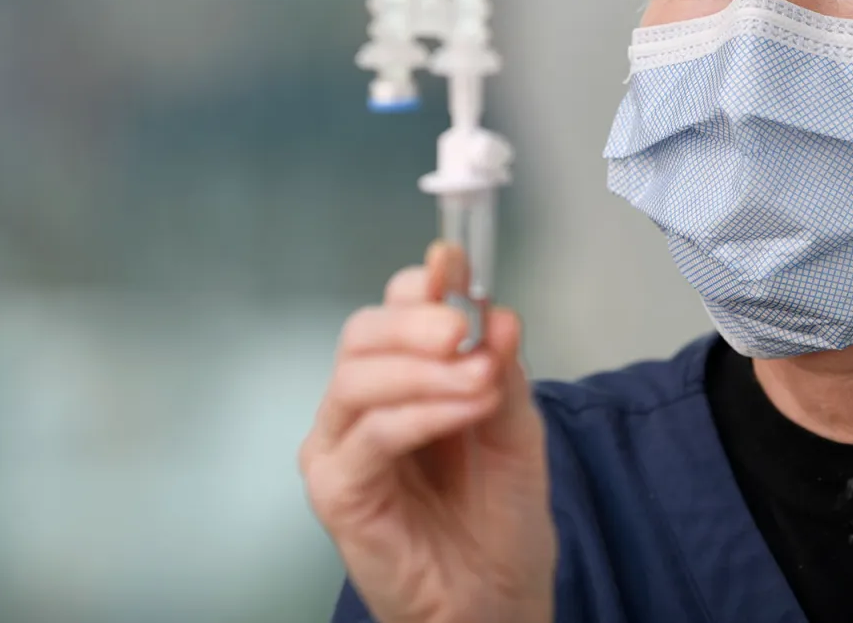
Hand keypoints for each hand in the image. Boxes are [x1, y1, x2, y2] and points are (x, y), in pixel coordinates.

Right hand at [300, 242, 554, 622]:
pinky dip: (422, 412)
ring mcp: (339, 448)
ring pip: (358, 377)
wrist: (495, 602)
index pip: (392, 311)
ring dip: (426, 369)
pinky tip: (464, 408)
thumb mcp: (515, 429)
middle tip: (464, 328)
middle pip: (363, 333)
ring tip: (480, 378)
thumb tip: (497, 311)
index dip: (421, 283)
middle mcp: (358, 407)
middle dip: (417, 319)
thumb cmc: (498, 522)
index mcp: (399, 380)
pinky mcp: (337, 491)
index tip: (455, 262)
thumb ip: (501, 370)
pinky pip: (372, 435)